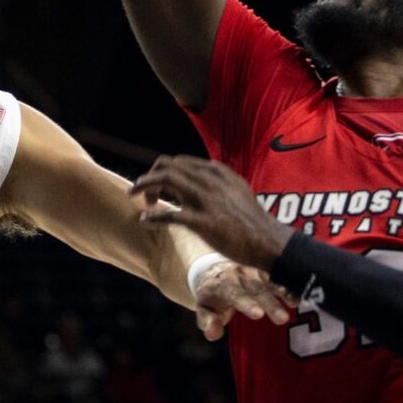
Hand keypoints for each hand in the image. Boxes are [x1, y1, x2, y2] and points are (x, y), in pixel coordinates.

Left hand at [131, 154, 291, 270]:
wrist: (267, 240)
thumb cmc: (250, 219)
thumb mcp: (234, 190)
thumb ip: (215, 183)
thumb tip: (194, 182)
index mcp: (216, 172)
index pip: (179, 162)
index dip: (162, 170)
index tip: (156, 185)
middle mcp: (208, 180)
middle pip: (168, 166)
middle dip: (149, 176)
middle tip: (140, 192)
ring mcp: (205, 200)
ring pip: (165, 180)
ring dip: (145, 186)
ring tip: (135, 197)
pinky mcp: (203, 221)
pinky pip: (170, 215)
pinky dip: (153, 217)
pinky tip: (145, 222)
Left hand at [191, 257, 292, 341]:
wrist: (216, 268)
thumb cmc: (212, 295)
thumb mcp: (204, 309)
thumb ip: (207, 322)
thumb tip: (213, 333)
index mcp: (221, 283)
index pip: (233, 292)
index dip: (246, 303)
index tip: (258, 314)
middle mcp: (239, 274)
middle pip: (255, 288)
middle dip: (269, 302)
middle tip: (282, 319)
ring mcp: (254, 270)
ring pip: (270, 280)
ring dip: (283, 291)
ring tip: (295, 304)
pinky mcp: (267, 268)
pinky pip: (280, 275)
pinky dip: (290, 284)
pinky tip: (301, 295)